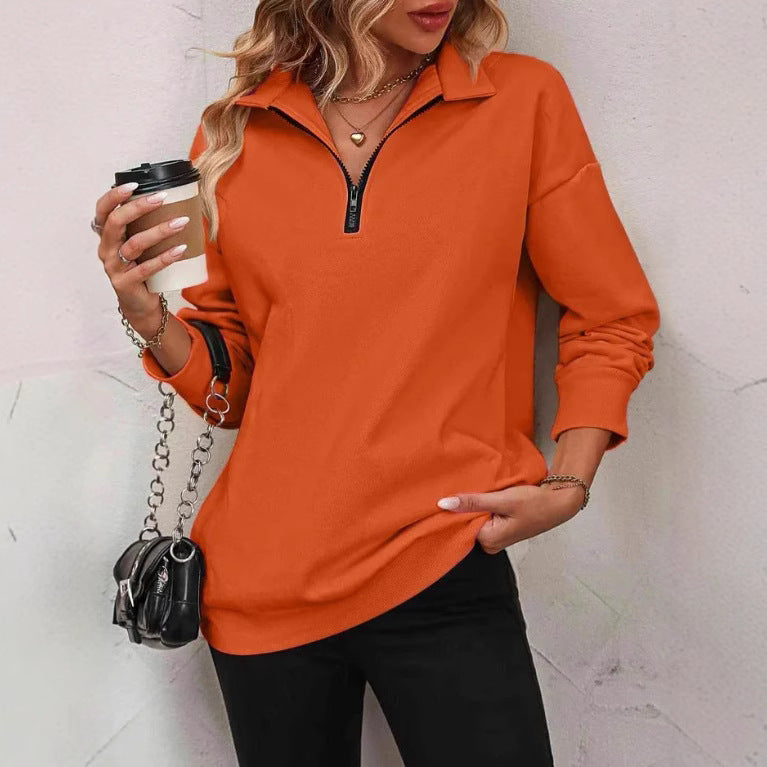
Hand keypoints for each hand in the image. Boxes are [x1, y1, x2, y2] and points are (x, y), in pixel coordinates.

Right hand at [93, 182, 190, 325]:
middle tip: (162, 198)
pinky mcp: (125, 283)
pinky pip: (146, 268)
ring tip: (181, 222)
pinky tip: (180, 249)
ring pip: (134, 244)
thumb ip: (144, 227)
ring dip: (159, 231)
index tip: (135, 185)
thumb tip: (173, 202)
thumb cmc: (141, 269)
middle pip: (115, 222)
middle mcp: (106, 250)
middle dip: (138, 207)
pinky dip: (165, 257)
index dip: (114, 196)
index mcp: (107, 237)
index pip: (102, 210)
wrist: (139, 304)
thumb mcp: (139, 246)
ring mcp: (114, 267)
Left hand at [436, 483, 584, 553]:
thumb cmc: (534, 502)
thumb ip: (473, 502)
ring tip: (478, 490)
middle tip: (464, 487)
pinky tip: (485, 497)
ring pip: (475, 518)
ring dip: (475, 505)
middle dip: (466, 506)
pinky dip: (483, 507)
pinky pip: (484, 518)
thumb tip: (444, 504)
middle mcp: (490, 544)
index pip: (460, 523)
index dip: (456, 507)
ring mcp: (495, 539)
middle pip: (467, 522)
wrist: (559, 503)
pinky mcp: (500, 531)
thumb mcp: (502, 499)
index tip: (449, 492)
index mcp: (488, 541)